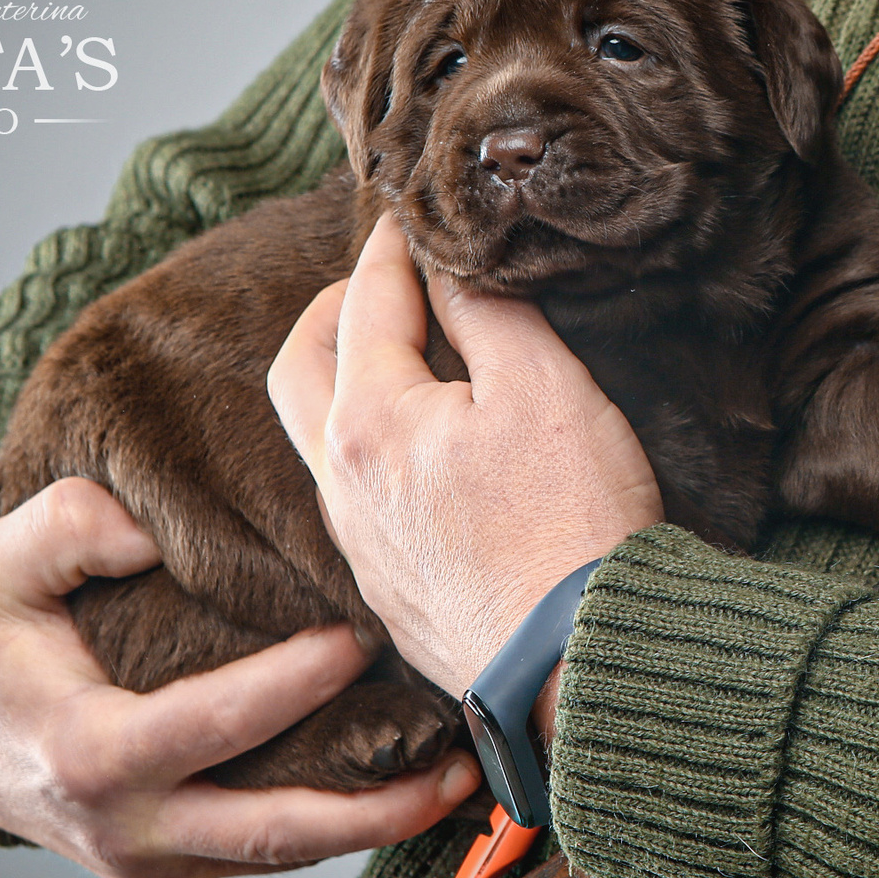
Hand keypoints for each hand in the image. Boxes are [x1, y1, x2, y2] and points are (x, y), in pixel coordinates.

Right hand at [0, 477, 479, 877]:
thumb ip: (63, 528)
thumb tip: (147, 529)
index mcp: (90, 759)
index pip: (215, 726)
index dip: (293, 685)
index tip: (361, 636)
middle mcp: (131, 832)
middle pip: (278, 835)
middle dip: (380, 809)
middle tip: (464, 765)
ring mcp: (158, 865)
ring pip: (286, 855)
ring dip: (378, 822)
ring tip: (466, 778)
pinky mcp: (179, 873)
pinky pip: (269, 853)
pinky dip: (338, 822)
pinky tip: (406, 783)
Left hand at [267, 215, 661, 701]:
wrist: (580, 663)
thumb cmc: (571, 521)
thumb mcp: (547, 387)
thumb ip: (489, 312)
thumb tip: (451, 264)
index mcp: (368, 420)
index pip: (367, 300)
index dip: (394, 246)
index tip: (412, 214)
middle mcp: (342, 484)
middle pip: (298, 367)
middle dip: (336, 310)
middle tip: (386, 284)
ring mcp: (359, 547)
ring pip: (322, 440)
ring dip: (349, 383)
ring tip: (407, 361)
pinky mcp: (389, 595)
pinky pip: (355, 500)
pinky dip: (374, 449)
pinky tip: (425, 456)